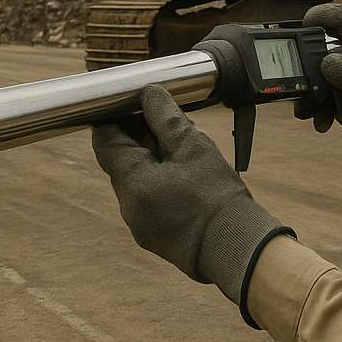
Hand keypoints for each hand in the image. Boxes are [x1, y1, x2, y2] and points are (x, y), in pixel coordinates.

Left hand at [92, 86, 286, 309]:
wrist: (236, 247)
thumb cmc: (216, 199)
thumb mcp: (192, 147)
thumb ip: (165, 118)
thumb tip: (149, 94)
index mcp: (131, 182)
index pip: (105, 141)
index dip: (115, 118)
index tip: (132, 104)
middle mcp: (127, 206)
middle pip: (120, 161)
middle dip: (139, 137)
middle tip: (165, 122)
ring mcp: (139, 224)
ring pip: (136, 180)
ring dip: (151, 160)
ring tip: (181, 148)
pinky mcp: (154, 236)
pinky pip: (148, 200)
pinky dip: (159, 182)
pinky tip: (185, 175)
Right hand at [296, 3, 341, 179]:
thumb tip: (321, 65)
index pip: (341, 16)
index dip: (319, 17)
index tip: (303, 27)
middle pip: (319, 42)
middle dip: (308, 65)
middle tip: (306, 82)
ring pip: (313, 69)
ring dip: (310, 91)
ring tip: (314, 109)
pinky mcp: (336, 85)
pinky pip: (315, 88)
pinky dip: (314, 104)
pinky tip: (323, 119)